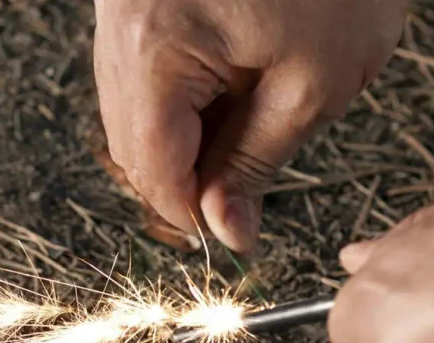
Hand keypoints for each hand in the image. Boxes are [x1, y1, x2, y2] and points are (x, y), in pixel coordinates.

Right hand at [93, 0, 406, 252]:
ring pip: (135, 112)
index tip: (233, 228)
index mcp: (157, 47)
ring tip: (248, 119)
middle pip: (134, 144)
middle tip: (245, 178)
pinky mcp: (135, 0)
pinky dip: (182, 99)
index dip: (192, 211)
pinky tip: (229, 87)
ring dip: (185, 137)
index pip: (152, 169)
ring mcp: (121, 9)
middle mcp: (122, 25)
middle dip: (188, 174)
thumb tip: (227, 230)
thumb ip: (257, 165)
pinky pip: (143, 73)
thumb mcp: (312, 85)